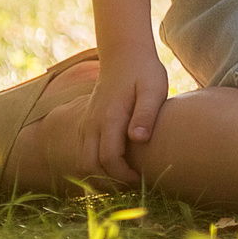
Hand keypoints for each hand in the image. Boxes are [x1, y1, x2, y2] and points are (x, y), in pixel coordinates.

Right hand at [76, 43, 167, 185]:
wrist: (123, 53)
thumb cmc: (144, 71)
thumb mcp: (154, 88)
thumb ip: (147, 113)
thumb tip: (139, 139)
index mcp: (109, 118)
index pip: (108, 158)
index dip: (122, 175)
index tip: (141, 180)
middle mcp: (92, 123)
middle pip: (89, 166)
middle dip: (108, 182)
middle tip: (133, 186)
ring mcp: (87, 123)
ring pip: (83, 161)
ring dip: (100, 176)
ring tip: (126, 179)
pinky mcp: (87, 122)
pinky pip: (84, 151)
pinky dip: (95, 165)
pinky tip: (117, 166)